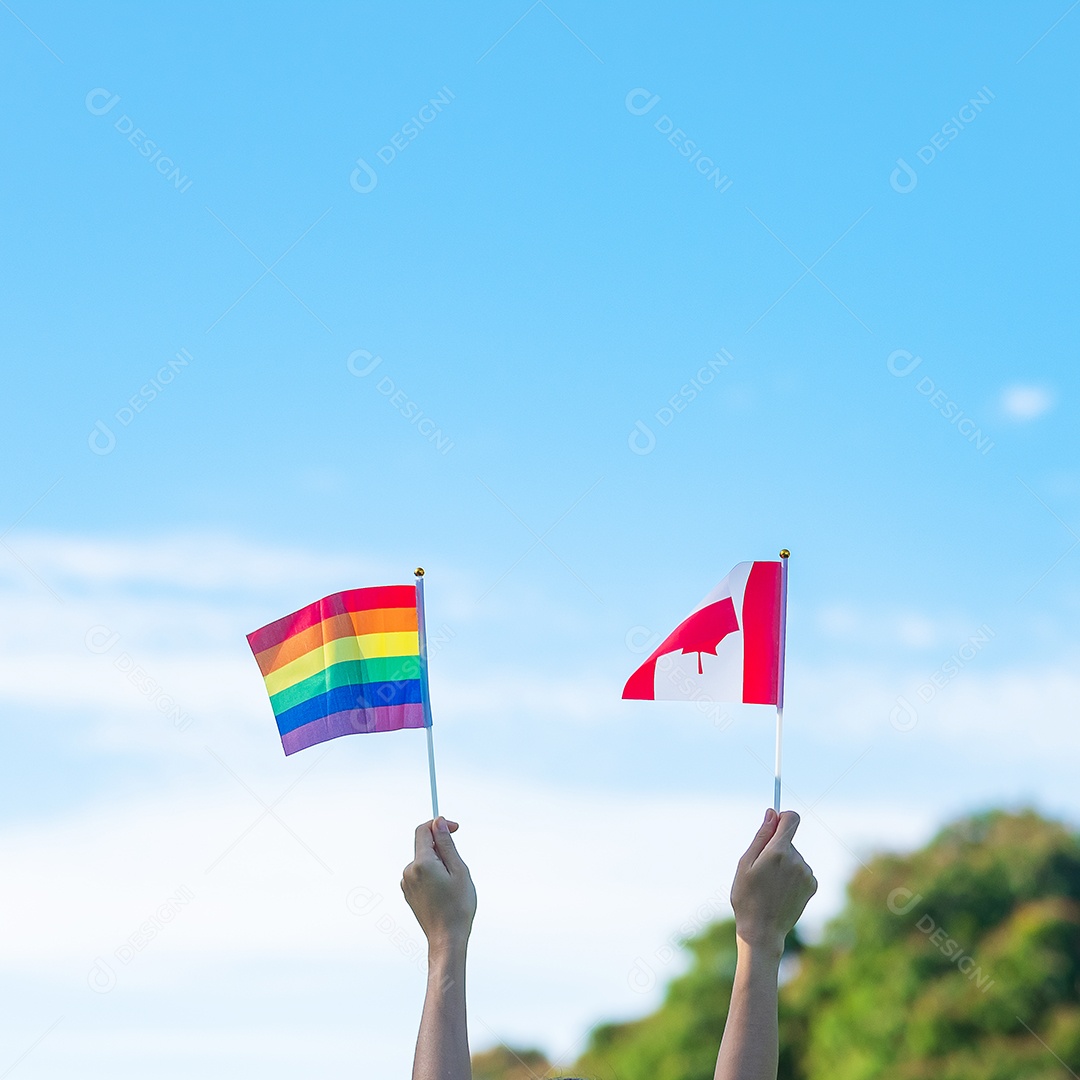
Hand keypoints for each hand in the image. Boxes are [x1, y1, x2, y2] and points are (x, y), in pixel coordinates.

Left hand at [401, 817, 476, 953]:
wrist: (446, 939)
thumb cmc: (457, 907)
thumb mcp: (459, 870)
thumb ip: (447, 844)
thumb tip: (438, 822)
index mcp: (422, 863)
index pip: (423, 831)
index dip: (439, 824)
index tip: (454, 828)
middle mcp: (409, 871)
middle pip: (424, 846)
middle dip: (441, 849)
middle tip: (458, 867)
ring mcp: (406, 884)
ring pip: (424, 861)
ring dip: (438, 863)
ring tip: (452, 884)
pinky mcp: (408, 893)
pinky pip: (420, 874)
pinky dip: (432, 875)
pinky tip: (443, 892)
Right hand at [730, 809, 816, 955]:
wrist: (762, 931)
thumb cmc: (747, 896)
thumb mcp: (745, 863)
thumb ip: (761, 836)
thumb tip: (772, 813)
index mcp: (779, 852)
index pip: (791, 819)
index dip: (782, 818)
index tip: (773, 825)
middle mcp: (797, 860)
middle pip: (788, 840)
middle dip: (776, 848)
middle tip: (761, 870)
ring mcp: (807, 874)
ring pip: (794, 856)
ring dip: (784, 864)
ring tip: (770, 885)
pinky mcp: (812, 885)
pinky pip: (801, 870)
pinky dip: (792, 875)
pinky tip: (781, 891)